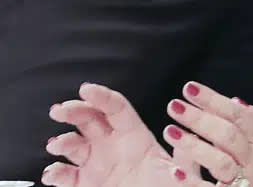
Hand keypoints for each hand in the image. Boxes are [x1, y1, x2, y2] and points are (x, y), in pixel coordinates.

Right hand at [41, 83, 184, 186]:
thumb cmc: (164, 186)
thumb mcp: (175, 171)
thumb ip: (181, 160)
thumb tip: (184, 149)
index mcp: (135, 135)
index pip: (116, 108)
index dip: (102, 96)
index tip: (86, 89)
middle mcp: (112, 144)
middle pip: (90, 118)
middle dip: (74, 110)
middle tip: (60, 111)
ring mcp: (97, 162)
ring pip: (74, 144)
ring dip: (62, 141)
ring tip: (57, 145)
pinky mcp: (85, 182)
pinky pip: (65, 175)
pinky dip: (55, 173)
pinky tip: (53, 172)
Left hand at [163, 81, 252, 186]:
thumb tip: (236, 101)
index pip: (238, 115)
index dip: (214, 100)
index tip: (189, 88)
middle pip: (228, 134)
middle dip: (200, 118)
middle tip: (174, 105)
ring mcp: (247, 181)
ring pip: (221, 161)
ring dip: (195, 146)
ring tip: (170, 131)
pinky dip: (193, 182)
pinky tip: (175, 171)